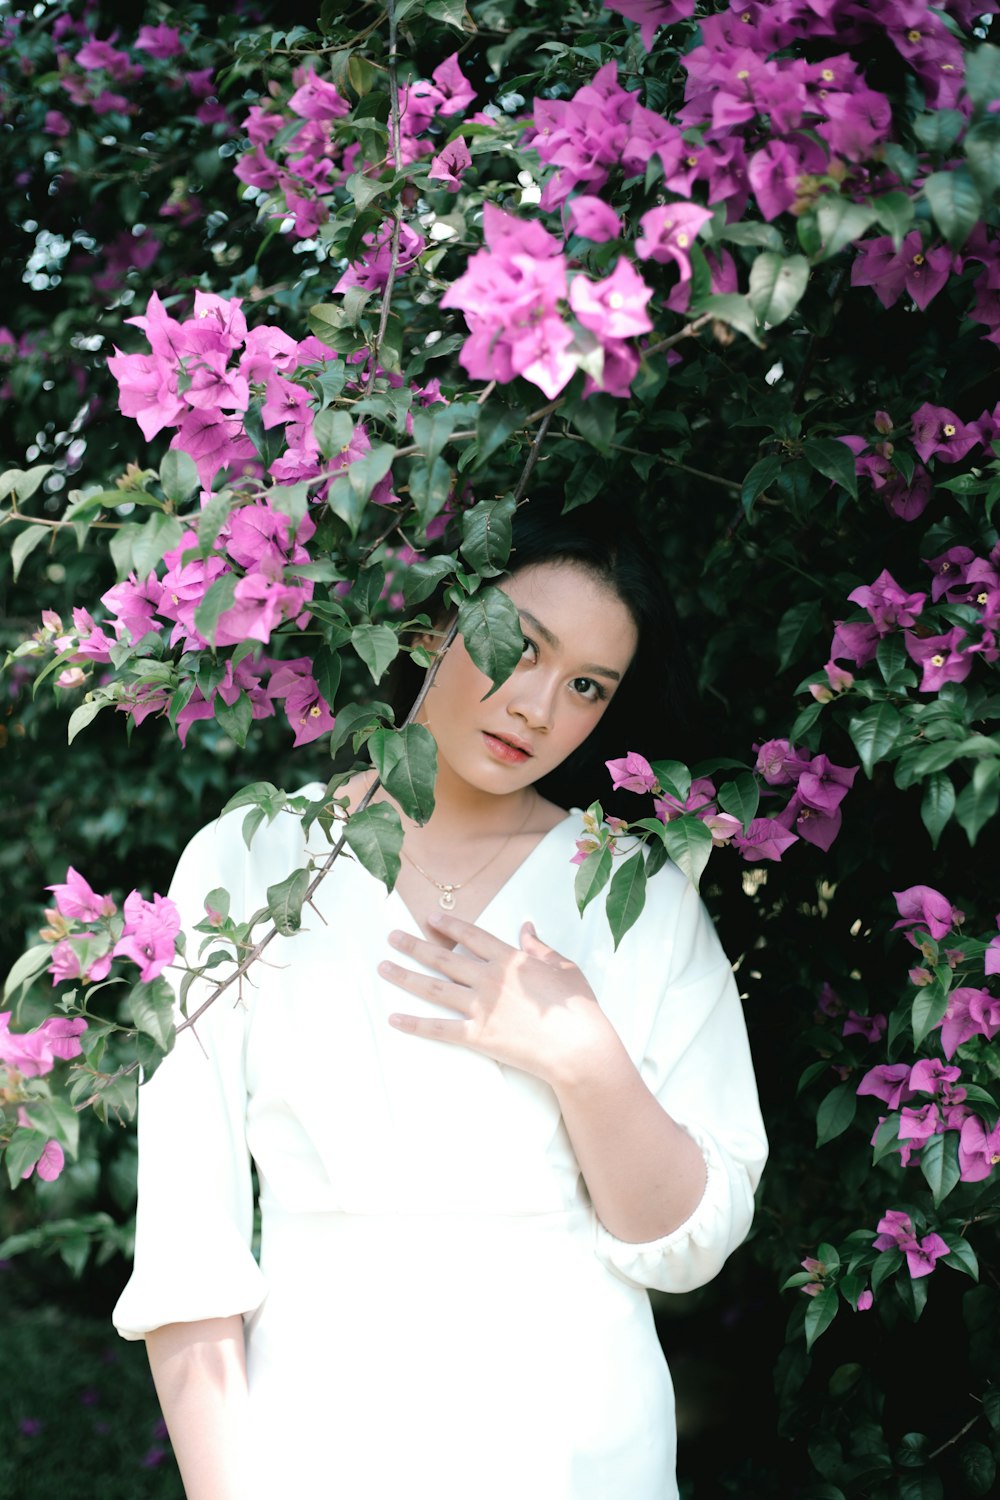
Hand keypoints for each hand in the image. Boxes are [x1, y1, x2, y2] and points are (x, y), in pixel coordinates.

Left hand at [379, 914, 613, 1085]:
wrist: (577, 1046)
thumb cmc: (577, 1007)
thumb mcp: (563, 967)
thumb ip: (540, 947)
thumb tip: (526, 926)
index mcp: (510, 959)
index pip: (471, 936)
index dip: (449, 925)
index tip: (429, 917)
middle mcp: (489, 979)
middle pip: (443, 958)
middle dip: (414, 946)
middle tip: (391, 937)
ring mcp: (481, 1007)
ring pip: (434, 988)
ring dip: (406, 976)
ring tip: (383, 967)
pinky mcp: (478, 1035)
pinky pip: (439, 1028)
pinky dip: (415, 1024)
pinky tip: (394, 1017)